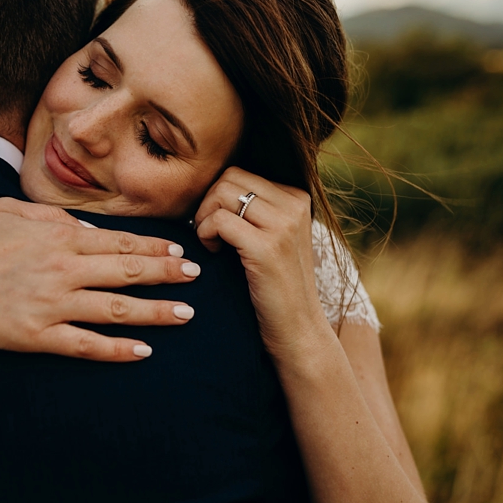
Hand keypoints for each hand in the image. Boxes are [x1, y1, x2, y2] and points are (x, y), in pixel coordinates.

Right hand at [0, 198, 198, 361]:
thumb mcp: (10, 210)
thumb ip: (53, 217)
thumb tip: (87, 229)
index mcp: (57, 236)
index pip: (118, 241)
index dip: (153, 247)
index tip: (179, 250)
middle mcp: (61, 268)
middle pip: (127, 271)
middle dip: (167, 273)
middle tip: (196, 277)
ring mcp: (50, 303)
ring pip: (116, 309)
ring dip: (155, 311)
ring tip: (185, 315)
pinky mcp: (34, 335)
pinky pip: (85, 345)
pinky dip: (117, 349)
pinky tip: (143, 351)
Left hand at [192, 168, 330, 362]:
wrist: (297, 329)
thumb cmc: (274, 285)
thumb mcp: (271, 237)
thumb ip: (254, 209)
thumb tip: (212, 186)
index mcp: (296, 197)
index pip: (239, 173)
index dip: (216, 196)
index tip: (216, 225)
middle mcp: (294, 205)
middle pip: (229, 178)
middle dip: (207, 203)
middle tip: (208, 233)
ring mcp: (284, 225)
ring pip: (222, 194)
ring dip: (205, 217)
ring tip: (212, 243)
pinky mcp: (267, 248)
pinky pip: (220, 221)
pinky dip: (206, 233)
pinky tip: (213, 252)